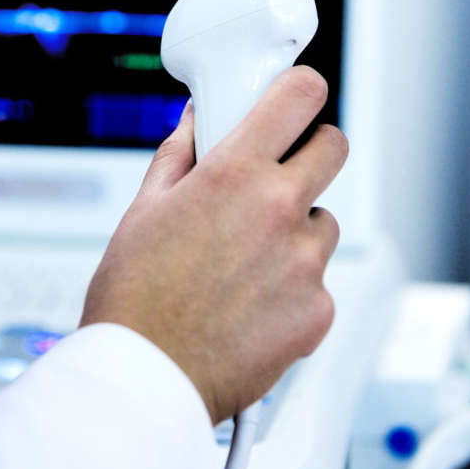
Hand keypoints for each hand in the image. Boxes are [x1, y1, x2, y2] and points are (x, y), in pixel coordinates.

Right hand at [79, 66, 346, 423]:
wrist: (146, 377)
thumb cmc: (135, 299)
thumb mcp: (145, 209)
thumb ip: (182, 155)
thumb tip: (198, 121)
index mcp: (235, 174)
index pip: (300, 96)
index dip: (300, 90)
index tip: (296, 97)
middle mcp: (280, 211)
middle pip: (334, 148)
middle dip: (310, 152)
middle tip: (279, 173)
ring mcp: (305, 262)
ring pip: (322, 224)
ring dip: (296, 232)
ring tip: (246, 264)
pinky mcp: (319, 310)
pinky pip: (318, 281)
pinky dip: (293, 289)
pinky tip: (251, 305)